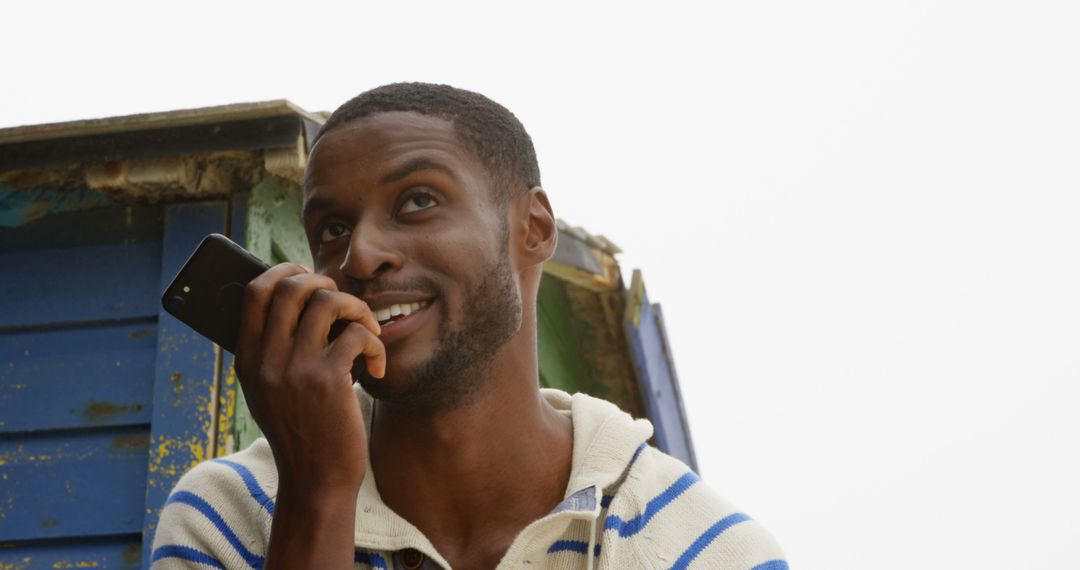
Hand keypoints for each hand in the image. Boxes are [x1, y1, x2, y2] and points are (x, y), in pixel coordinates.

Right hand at [235, 263, 384, 490]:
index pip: (255, 292)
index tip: (308, 278)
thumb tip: (296, 299)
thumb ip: (272, 350)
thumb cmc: (301, 429)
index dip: (284, 272)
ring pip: (328, 301)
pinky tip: (377, 366)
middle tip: (344, 304)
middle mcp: (266, 359)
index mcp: (247, 358)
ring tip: (366, 329)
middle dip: (325, 284)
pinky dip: (375, 343)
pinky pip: (357, 333)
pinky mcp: (329, 380)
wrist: (316, 479)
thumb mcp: (268, 391)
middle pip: (291, 286)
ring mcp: (295, 368)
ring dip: (356, 307)